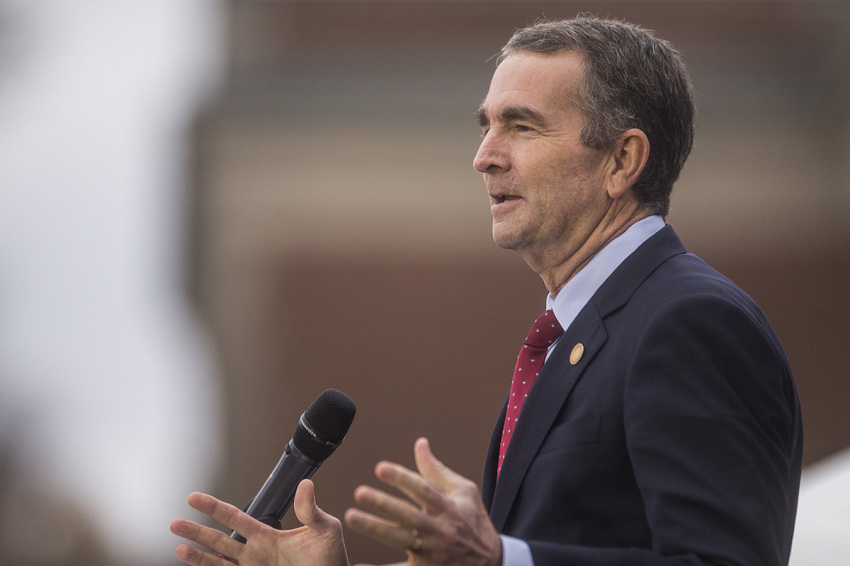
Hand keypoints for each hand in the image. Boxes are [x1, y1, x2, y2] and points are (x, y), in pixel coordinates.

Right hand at [170, 479, 348, 565]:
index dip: (214, 508)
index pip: (235, 518)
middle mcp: (254, 554)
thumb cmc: (331, 559)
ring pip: (218, 563)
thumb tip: (305, 483)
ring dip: (198, 556)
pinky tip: (196, 565)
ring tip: (179, 547)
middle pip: (219, 540)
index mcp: (267, 536)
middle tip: (174, 523)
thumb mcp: (325, 529)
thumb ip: (311, 509)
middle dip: (196, 531)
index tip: (193, 497)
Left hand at [344, 438, 501, 565]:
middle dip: (383, 504)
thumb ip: (436, 470)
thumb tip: (420, 443)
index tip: (380, 468)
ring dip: (375, 528)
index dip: (402, 478)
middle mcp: (439, 529)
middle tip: (359, 492)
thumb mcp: (463, 491)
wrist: (491, 563)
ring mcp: (430, 551)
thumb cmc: (473, 521)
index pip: (422, 490)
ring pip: (399, 540)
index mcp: (448, 507)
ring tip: (351, 516)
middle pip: (407, 515)